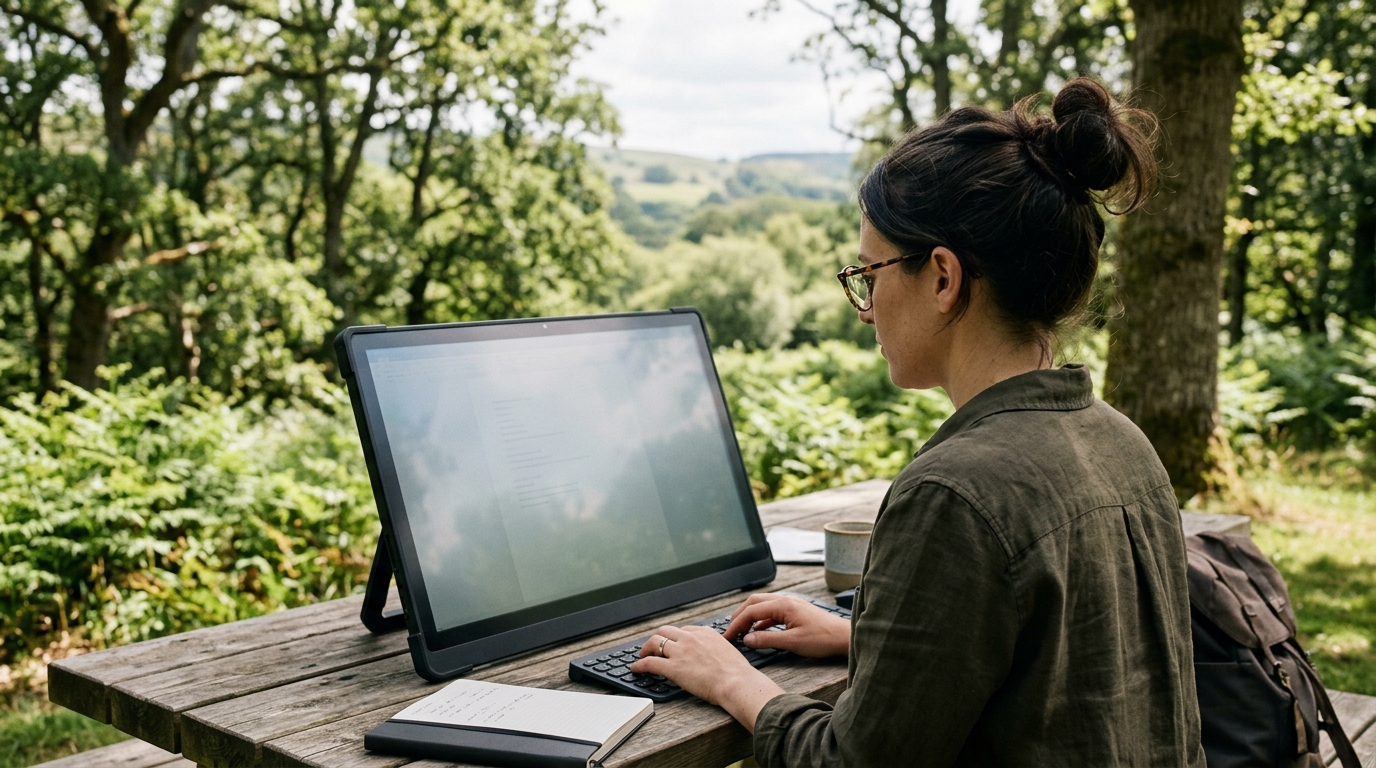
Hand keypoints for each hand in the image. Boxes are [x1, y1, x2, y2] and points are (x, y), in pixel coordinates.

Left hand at [630, 625, 783, 731]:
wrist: (736, 682)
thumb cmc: (737, 673)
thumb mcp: (727, 651)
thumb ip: (715, 649)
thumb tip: (712, 656)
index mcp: (705, 633)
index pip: (684, 630)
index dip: (676, 638)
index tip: (673, 643)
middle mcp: (690, 638)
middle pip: (666, 631)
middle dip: (658, 638)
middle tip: (654, 646)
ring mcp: (680, 652)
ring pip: (655, 642)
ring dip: (646, 648)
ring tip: (642, 655)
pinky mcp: (673, 668)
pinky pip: (650, 662)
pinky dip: (639, 664)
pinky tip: (636, 668)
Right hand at [722, 593, 850, 658]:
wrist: (844, 637)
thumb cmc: (823, 639)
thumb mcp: (792, 642)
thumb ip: (767, 640)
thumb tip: (747, 640)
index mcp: (783, 605)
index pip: (752, 611)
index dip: (737, 624)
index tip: (727, 636)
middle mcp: (786, 600)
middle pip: (754, 603)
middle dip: (740, 616)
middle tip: (730, 631)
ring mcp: (791, 604)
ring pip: (763, 606)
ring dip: (750, 617)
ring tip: (740, 631)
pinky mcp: (795, 611)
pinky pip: (772, 612)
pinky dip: (761, 621)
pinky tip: (758, 632)